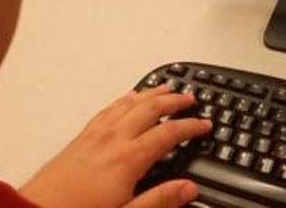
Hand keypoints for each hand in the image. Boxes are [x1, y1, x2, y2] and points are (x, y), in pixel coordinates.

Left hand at [20, 85, 211, 207]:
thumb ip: (159, 201)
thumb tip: (188, 188)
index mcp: (127, 159)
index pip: (167, 135)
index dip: (189, 127)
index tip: (204, 124)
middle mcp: (111, 140)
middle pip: (149, 110)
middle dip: (173, 101)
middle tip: (190, 98)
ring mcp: (94, 135)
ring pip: (129, 104)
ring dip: (150, 94)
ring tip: (166, 88)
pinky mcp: (81, 138)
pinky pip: (109, 109)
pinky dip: (124, 99)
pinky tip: (128, 98)